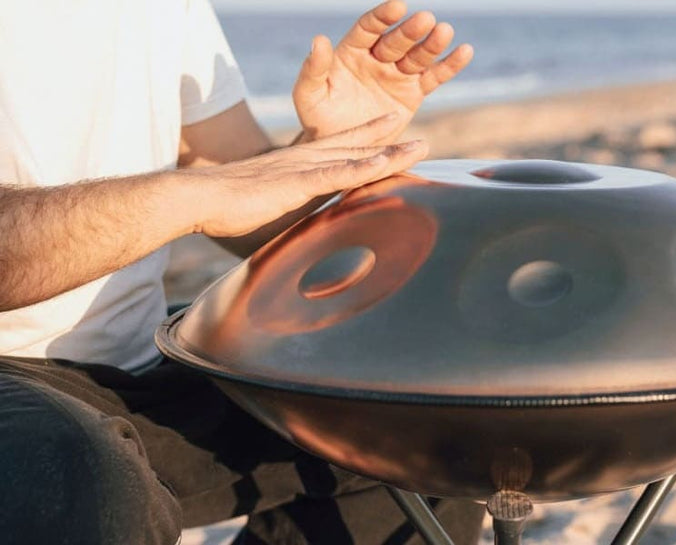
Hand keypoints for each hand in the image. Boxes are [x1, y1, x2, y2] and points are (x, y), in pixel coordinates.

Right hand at [188, 114, 427, 237]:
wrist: (197, 198)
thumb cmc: (225, 207)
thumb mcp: (267, 205)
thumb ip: (291, 210)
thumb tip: (305, 230)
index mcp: (298, 163)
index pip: (340, 149)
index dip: (368, 140)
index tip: (392, 132)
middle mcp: (305, 159)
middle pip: (356, 149)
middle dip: (390, 143)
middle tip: (422, 140)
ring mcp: (303, 168)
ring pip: (355, 158)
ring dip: (390, 154)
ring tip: (421, 148)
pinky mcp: (297, 182)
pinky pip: (338, 174)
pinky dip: (364, 169)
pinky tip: (386, 165)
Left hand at [293, 1, 473, 144]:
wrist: (340, 150)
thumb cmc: (319, 119)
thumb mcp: (309, 95)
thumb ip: (313, 69)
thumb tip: (319, 40)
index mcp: (351, 52)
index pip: (368, 28)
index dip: (382, 17)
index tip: (397, 7)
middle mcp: (377, 58)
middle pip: (397, 40)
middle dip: (411, 31)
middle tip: (425, 20)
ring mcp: (397, 74)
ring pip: (418, 55)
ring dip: (432, 44)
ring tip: (445, 32)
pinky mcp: (413, 93)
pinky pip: (433, 77)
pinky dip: (449, 65)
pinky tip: (464, 52)